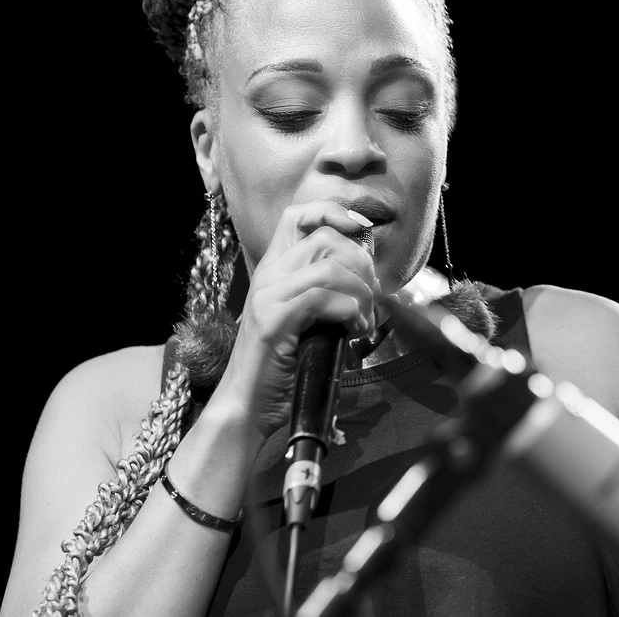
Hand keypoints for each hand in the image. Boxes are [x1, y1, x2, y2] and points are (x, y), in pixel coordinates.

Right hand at [212, 201, 380, 437]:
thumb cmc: (280, 369)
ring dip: (361, 293)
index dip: (333, 212)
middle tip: (372, 298)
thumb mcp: (305, 322)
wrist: (246, 407)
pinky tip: (355, 332)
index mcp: (273, 270)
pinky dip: (351, 312)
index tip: (362, 229)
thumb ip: (325, 296)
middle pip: (325, 238)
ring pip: (330, 268)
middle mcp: (268, 275)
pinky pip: (324, 298)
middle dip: (361, 263)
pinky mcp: (274, 320)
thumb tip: (370, 283)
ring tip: (365, 321)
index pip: (297, 216)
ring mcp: (268, 295)